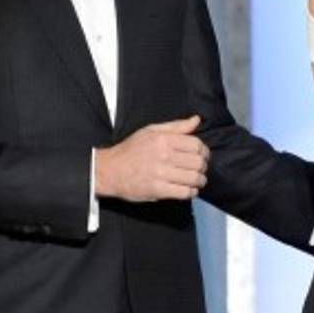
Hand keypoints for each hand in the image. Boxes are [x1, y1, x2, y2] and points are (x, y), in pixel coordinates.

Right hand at [95, 115, 209, 201]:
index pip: (196, 145)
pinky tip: (189, 190)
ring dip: (200, 181)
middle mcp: (163, 156)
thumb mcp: (151, 131)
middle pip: (198, 162)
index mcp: (164, 139)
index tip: (203, 156)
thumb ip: (176, 126)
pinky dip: (191, 192)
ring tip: (197, 180)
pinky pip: (184, 193)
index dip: (204, 151)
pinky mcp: (157, 190)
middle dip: (203, 167)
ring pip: (194, 178)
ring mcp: (160, 174)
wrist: (109, 170)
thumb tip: (196, 119)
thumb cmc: (131, 150)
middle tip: (201, 169)